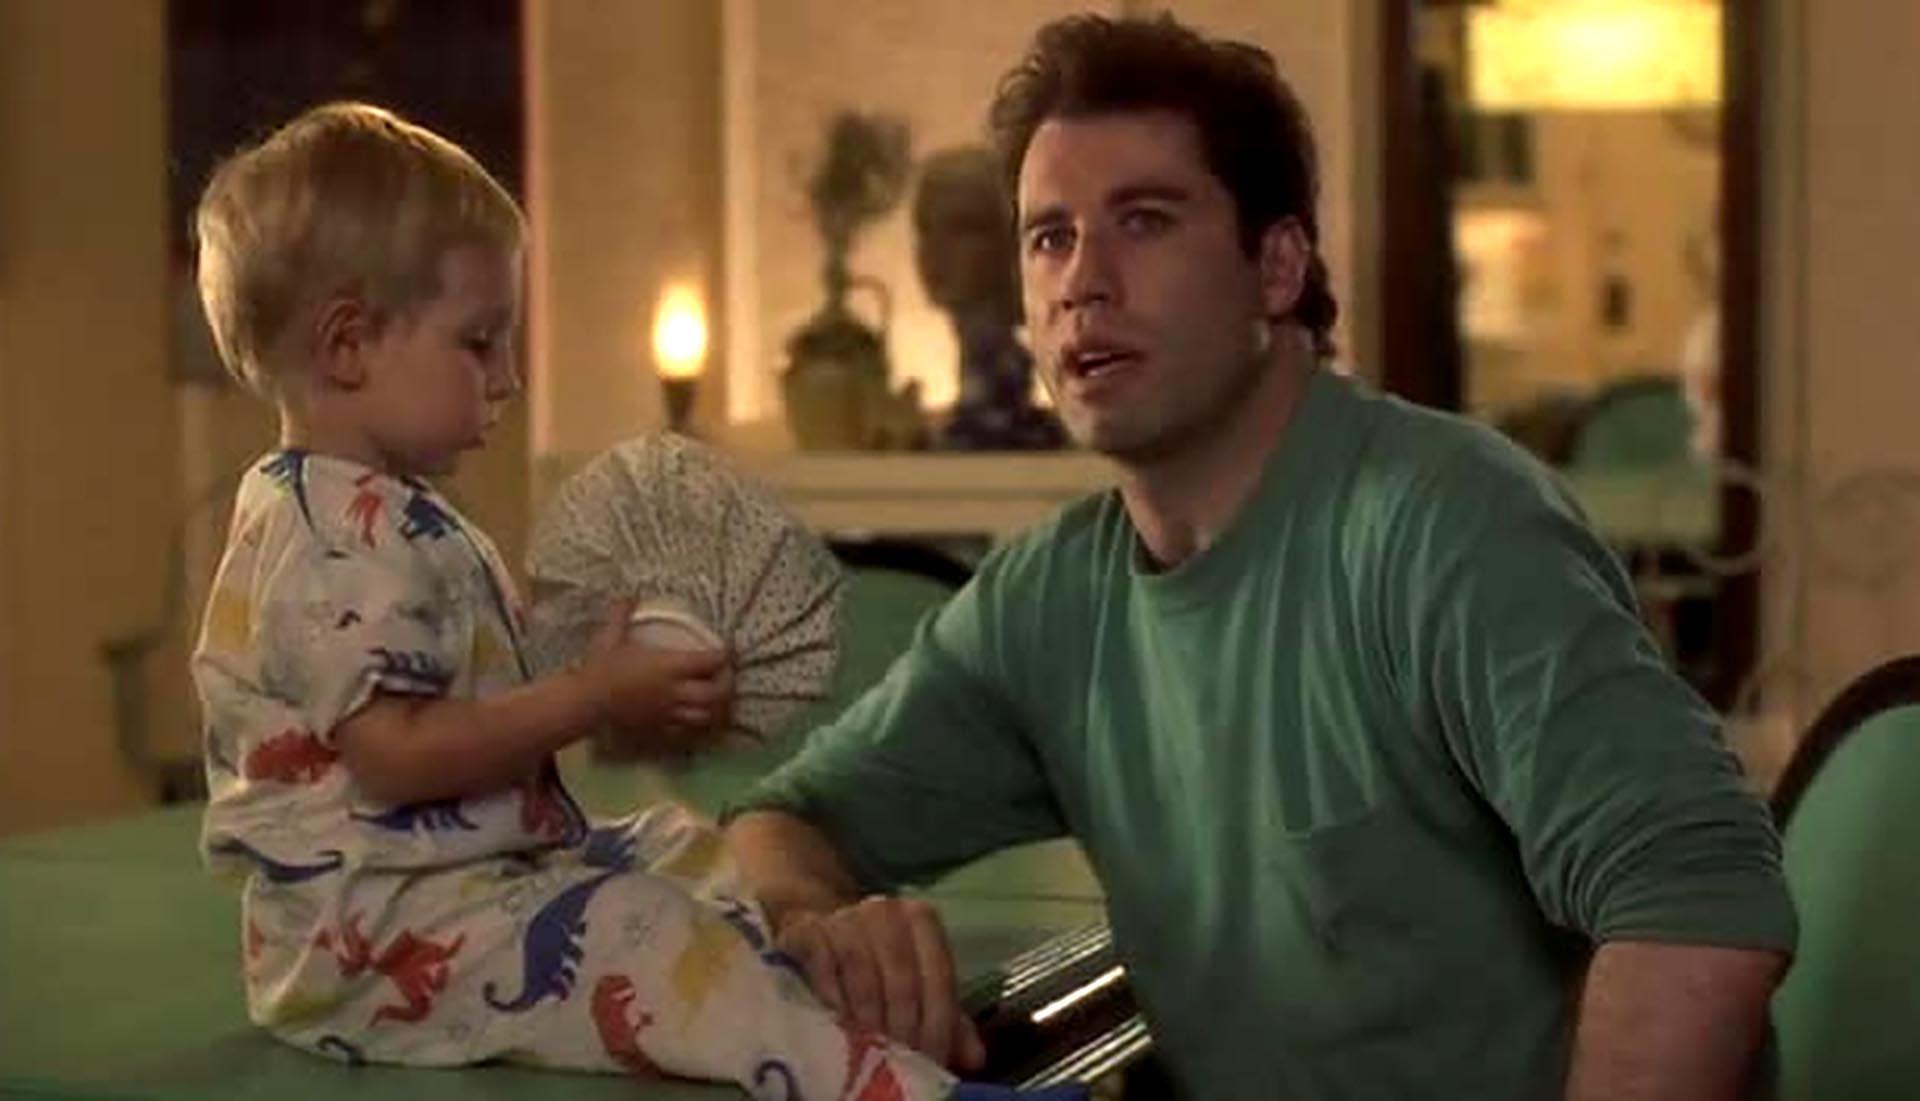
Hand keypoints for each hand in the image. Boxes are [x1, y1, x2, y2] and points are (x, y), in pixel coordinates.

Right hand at [579, 602, 733, 756]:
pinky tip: (700, 719)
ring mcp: (669, 713)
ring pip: (707, 715)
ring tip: (720, 699)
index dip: (724, 655)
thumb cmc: (598, 668)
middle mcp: (674, 691)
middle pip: (717, 692)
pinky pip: (689, 731)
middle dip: (728, 684)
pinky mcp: (660, 729)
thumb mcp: (610, 637)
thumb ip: (622, 615)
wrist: (584, 703)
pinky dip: (700, 725)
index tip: (727, 649)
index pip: (710, 661)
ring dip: (719, 707)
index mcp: (668, 666)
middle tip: (727, 675)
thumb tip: (629, 595)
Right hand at [774, 896, 985, 1071]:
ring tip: (869, 1052)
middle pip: (902, 975)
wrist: (822, 934)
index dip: (938, 1023)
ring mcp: (843, 917)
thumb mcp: (917, 987)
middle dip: (903, 1027)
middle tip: (898, 1064)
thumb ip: (947, 1018)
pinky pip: (820, 962)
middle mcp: (885, 911)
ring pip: (862, 969)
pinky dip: (830, 994)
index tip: (931, 1059)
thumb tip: (974, 1056)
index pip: (939, 974)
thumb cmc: (877, 967)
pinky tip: (837, 1022)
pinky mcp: (805, 929)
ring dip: (867, 1017)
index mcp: (920, 920)